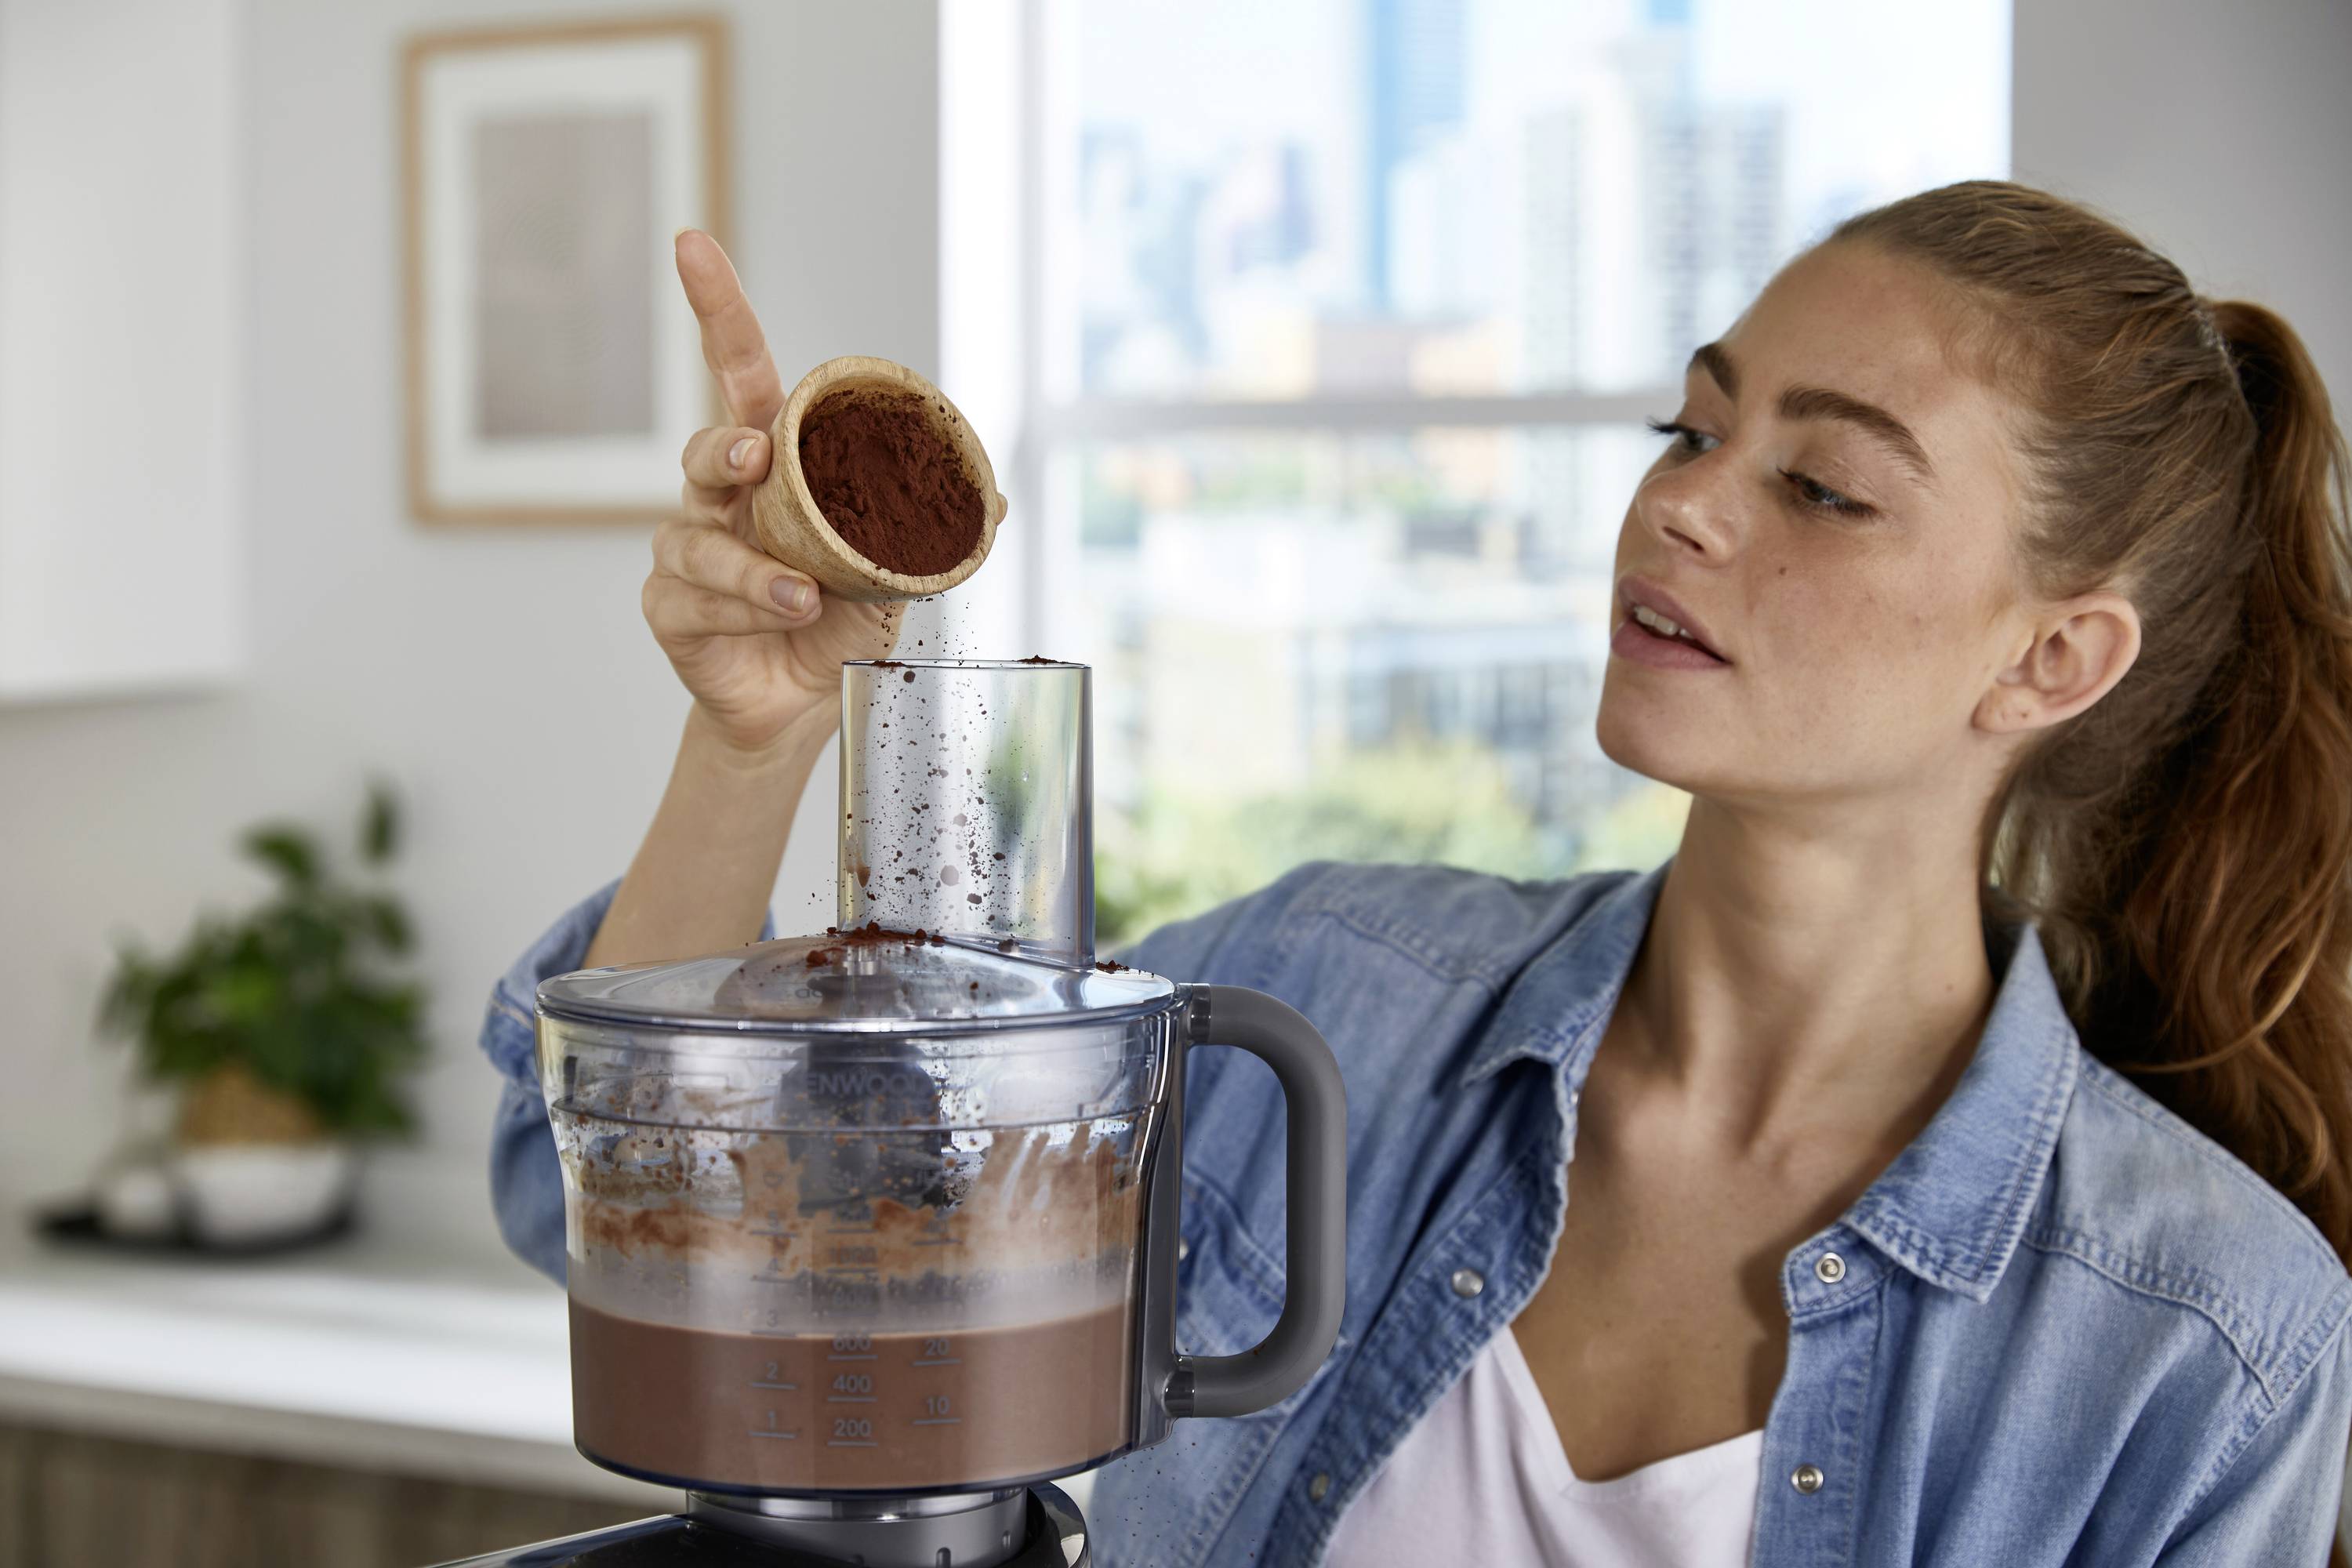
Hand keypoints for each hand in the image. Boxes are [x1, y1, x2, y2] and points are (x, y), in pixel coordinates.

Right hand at [646, 230, 898, 755]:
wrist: (801, 702)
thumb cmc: (841, 615)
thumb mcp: (897, 569)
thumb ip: (930, 530)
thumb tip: (996, 501)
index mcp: (776, 464)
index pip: (740, 372)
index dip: (717, 308)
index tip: (693, 245)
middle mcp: (723, 497)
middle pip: (707, 446)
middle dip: (725, 446)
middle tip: (754, 454)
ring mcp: (689, 551)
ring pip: (699, 539)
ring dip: (752, 569)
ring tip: (802, 597)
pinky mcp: (670, 607)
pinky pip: (692, 599)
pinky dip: (741, 610)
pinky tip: (781, 618)